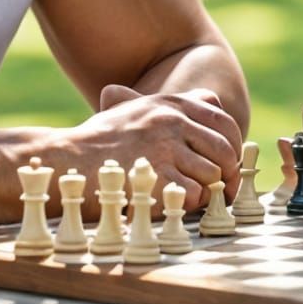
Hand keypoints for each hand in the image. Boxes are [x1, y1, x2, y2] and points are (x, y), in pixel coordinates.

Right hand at [68, 85, 242, 213]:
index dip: (233, 147)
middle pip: (225, 151)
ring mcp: (166, 149)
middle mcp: (173, 121)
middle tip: (223, 190)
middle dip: (228, 174)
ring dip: (206, 191)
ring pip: (212, 175)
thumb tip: (213, 99)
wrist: (69, 160)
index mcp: (172, 104)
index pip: (225, 123)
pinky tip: (173, 202)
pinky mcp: (158, 177)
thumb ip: (176, 104)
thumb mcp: (139, 107)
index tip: (229, 164)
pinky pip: (194, 195)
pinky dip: (189, 204)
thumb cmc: (102, 139)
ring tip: (188, 194)